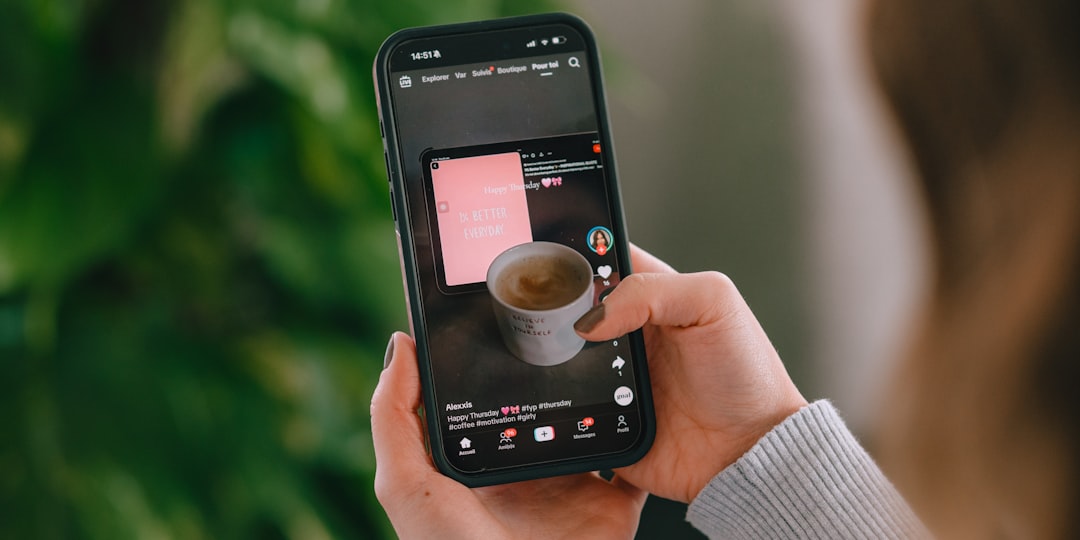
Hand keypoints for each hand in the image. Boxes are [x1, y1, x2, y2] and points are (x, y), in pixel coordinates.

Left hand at [371, 332, 647, 539]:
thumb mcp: (409, 484)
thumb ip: (395, 416)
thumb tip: (402, 344)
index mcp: (480, 461)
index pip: (491, 393)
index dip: (498, 352)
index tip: (510, 303)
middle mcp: (527, 470)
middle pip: (548, 403)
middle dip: (562, 363)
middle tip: (577, 311)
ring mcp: (572, 488)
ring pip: (596, 422)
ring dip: (610, 388)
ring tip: (619, 338)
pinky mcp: (612, 506)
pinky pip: (635, 462)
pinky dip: (646, 433)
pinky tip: (650, 394)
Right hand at [573, 244, 807, 503]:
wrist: (749, 452)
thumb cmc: (747, 376)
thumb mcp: (714, 303)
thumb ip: (652, 291)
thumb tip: (592, 317)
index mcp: (651, 297)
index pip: (600, 261)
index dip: (573, 255)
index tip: (549, 257)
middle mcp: (626, 334)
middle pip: (569, 310)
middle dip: (552, 309)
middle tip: (543, 312)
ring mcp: (610, 377)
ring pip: (557, 357)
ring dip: (550, 357)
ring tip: (548, 356)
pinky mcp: (600, 418)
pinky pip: (563, 408)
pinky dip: (555, 404)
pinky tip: (556, 398)